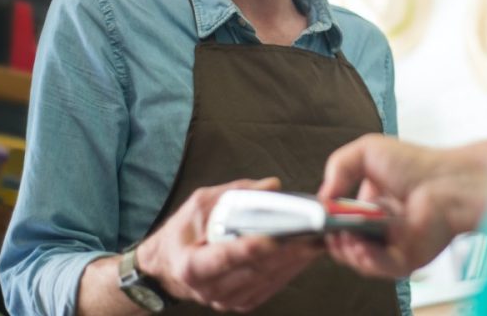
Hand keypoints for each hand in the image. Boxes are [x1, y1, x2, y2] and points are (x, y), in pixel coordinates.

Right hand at [138, 178, 321, 311]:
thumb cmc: (183, 232)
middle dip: (288, 250)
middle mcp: (209, 288)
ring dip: (296, 259)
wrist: (168, 266)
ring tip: (318, 239)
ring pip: (268, 279)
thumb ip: (236, 193)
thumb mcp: (200, 204)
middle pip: (254, 269)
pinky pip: (271, 286)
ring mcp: (226, 299)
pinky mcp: (241, 301)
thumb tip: (273, 186)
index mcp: (191, 265)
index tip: (276, 237)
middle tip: (314, 232)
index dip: (251, 247)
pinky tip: (306, 253)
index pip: (225, 257)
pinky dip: (290, 268)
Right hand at [318, 135, 486, 277]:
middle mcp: (380, 228)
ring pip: (360, 261)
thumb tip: (323, 195)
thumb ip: (338, 165)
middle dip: (334, 239)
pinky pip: (382, 268)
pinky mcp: (407, 259)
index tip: (319, 217)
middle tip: (331, 228)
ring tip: (345, 237)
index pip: (340, 222)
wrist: (448, 180)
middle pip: (346, 245)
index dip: (327, 222)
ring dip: (348, 251)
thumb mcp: (367, 151)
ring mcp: (393, 245)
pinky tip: (362, 246)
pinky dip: (369, 260)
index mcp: (370, 206)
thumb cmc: (417, 164)